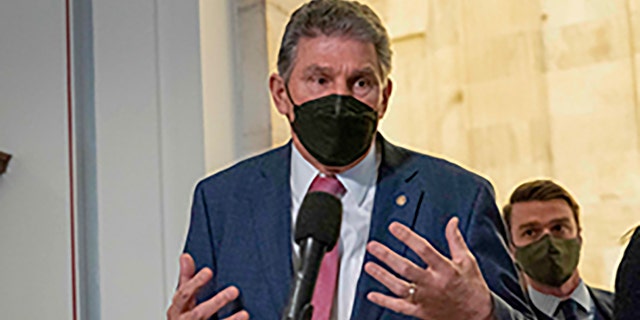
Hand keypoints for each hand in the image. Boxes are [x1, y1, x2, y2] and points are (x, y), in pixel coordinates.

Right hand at [167, 253, 248, 319]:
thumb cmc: (184, 316)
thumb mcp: (182, 298)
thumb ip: (186, 278)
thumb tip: (185, 256)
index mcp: (177, 310)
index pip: (184, 295)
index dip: (195, 282)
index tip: (208, 271)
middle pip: (198, 313)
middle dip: (216, 302)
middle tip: (234, 291)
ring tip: (244, 313)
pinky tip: (244, 318)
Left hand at [364, 217, 492, 319]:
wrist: (478, 317)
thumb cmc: (472, 288)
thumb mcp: (468, 261)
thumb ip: (456, 240)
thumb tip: (452, 222)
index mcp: (446, 270)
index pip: (423, 249)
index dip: (407, 237)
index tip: (393, 227)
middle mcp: (433, 284)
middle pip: (406, 269)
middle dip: (387, 256)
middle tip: (372, 246)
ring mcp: (425, 299)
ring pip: (399, 288)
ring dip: (382, 276)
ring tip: (369, 265)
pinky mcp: (421, 312)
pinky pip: (399, 307)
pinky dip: (384, 301)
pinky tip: (372, 294)